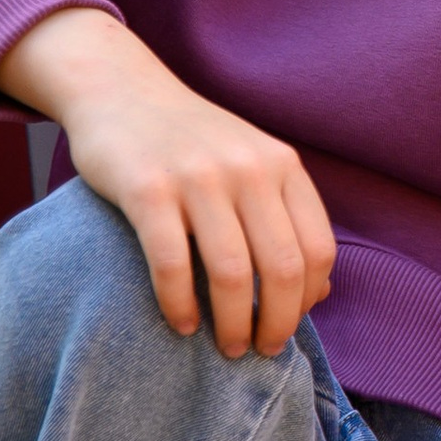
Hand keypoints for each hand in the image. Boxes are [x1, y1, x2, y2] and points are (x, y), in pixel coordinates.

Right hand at [0, 8, 334, 356]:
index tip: (287, 323)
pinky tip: (180, 325)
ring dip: (232, 325)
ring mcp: (198, 177)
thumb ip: (284, 215)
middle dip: (277, 323)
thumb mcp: (251, 161)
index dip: (309, 299)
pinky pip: (172, 265)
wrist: (121, 89)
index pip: (318, 248)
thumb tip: (319, 292)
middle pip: (283, 268)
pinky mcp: (147, 189)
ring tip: (225, 348)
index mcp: (281, 164)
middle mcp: (249, 168)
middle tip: (260, 351)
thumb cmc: (190, 140)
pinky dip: (179, 306)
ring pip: (232, 273)